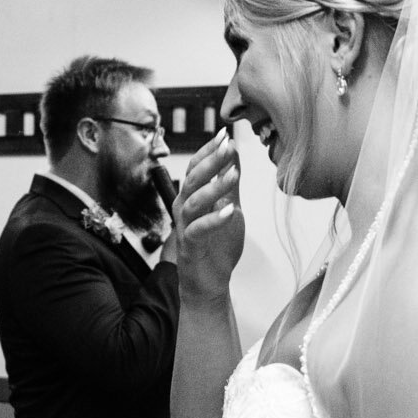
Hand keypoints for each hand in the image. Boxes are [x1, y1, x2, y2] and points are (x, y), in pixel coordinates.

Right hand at [174, 129, 242, 299]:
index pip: (196, 168)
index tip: (224, 134)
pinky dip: (214, 220)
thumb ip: (230, 185)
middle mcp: (184, 210)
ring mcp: (185, 228)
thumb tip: (234, 155)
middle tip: (227, 147)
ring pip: (192, 202)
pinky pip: (197, 230)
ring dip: (214, 187)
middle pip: (192, 179)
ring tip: (234, 176)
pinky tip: (230, 211)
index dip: (208, 150)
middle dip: (210, 161)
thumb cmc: (216, 247)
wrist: (209, 282)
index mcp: (191, 198)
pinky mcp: (190, 247)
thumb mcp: (229, 209)